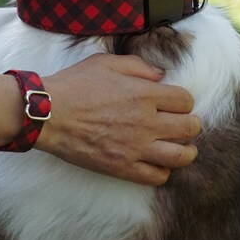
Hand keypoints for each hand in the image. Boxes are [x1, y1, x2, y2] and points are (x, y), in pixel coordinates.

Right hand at [37, 54, 200, 185]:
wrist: (48, 114)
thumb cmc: (75, 84)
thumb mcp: (106, 62)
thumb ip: (138, 66)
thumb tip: (160, 75)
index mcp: (144, 94)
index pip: (186, 101)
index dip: (183, 101)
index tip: (175, 103)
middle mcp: (146, 122)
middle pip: (190, 128)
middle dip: (191, 124)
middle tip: (183, 124)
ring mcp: (136, 147)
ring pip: (181, 156)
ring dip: (186, 151)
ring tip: (181, 147)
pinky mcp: (123, 167)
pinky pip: (157, 176)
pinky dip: (163, 171)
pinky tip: (157, 163)